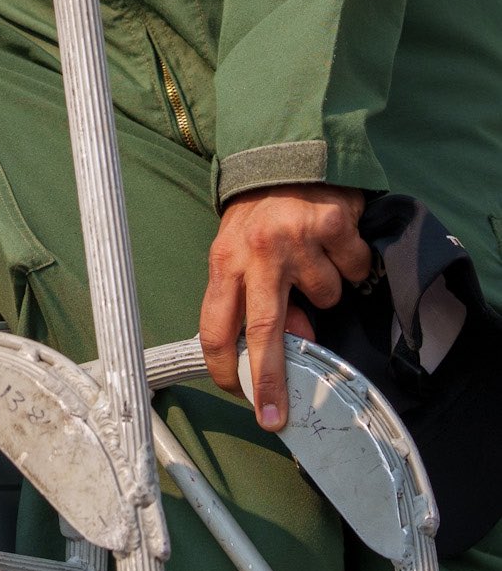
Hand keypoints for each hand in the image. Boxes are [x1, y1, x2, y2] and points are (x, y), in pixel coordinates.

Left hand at [199, 184, 371, 428]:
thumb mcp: (242, 251)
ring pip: (324, 299)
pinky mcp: (333, 225)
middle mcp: (257, 250)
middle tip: (274, 417)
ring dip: (324, 288)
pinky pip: (353, 269)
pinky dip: (350, 262)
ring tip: (311, 255)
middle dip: (270, 379)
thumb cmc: (259, 212)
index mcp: (225, 259)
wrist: (287, 153)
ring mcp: (297, 238)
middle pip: (263, 329)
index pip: (216, 324)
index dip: (224, 366)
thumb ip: (255, 296)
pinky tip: (333, 239)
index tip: (240, 396)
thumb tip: (291, 343)